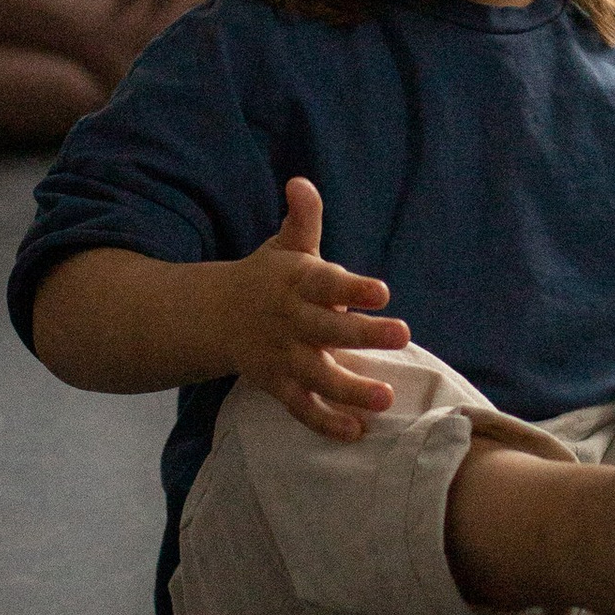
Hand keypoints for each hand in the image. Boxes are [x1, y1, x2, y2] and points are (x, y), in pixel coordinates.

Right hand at [229, 177, 412, 437]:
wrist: (213, 316)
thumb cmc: (267, 278)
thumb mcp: (284, 246)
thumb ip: (303, 219)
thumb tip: (301, 182)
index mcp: (296, 283)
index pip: (326, 284)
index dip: (352, 289)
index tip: (381, 291)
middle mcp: (291, 321)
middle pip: (328, 330)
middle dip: (364, 334)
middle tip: (402, 335)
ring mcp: (283, 356)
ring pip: (318, 375)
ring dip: (351, 389)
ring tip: (385, 398)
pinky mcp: (277, 385)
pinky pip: (301, 407)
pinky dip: (325, 422)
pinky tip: (356, 432)